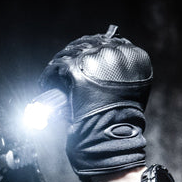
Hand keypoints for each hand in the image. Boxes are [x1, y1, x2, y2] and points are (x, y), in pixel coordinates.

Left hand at [38, 26, 152, 181]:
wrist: (112, 138)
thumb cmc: (121, 121)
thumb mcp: (130, 91)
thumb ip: (121, 74)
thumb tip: (101, 64)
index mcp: (134, 57)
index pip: (111, 43)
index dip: (95, 49)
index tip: (86, 55)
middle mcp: (117, 53)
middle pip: (90, 44)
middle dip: (77, 52)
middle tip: (66, 63)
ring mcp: (96, 60)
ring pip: (71, 52)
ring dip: (61, 62)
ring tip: (55, 73)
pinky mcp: (77, 70)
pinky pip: (57, 66)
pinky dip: (49, 75)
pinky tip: (46, 83)